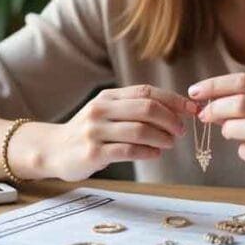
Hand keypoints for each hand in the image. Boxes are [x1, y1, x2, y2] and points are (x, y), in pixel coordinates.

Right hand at [47, 84, 197, 180]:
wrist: (54, 150)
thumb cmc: (90, 132)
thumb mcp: (107, 112)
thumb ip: (134, 109)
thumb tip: (176, 111)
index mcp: (108, 96)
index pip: (146, 92)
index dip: (173, 99)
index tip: (191, 109)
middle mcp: (101, 109)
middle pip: (146, 108)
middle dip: (170, 119)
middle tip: (181, 131)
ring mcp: (95, 131)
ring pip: (139, 130)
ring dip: (162, 137)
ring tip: (170, 143)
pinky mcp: (93, 152)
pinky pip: (128, 150)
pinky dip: (148, 152)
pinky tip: (155, 153)